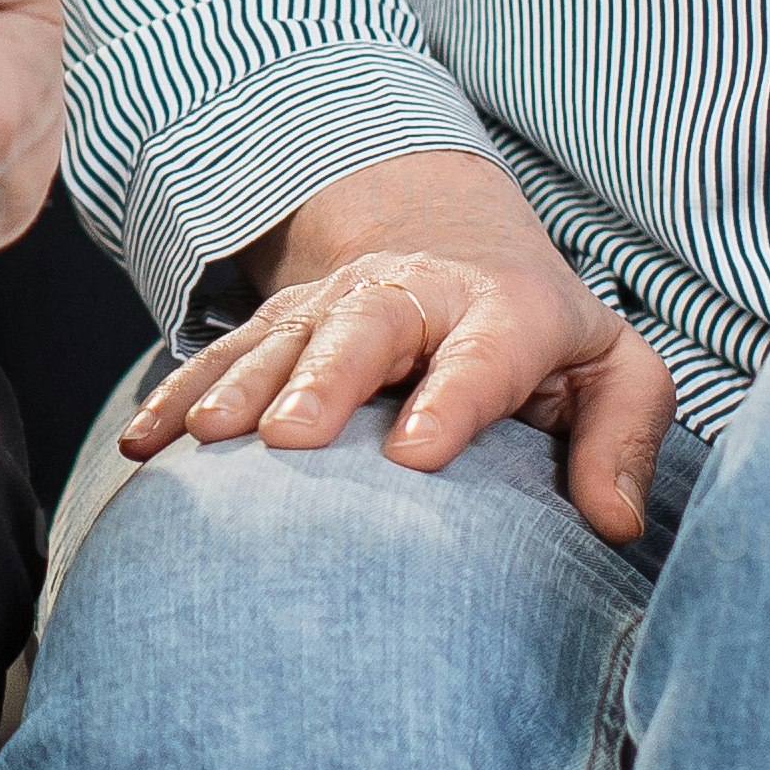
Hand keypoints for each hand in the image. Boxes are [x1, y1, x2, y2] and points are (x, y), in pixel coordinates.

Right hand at [119, 147, 672, 545]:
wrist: (456, 246)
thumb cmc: (548, 338)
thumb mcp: (615, 372)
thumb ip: (624, 439)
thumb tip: (617, 523)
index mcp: (505, 314)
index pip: (483, 357)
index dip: (451, 401)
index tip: (416, 455)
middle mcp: (413, 300)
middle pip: (364, 332)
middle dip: (323, 382)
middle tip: (287, 440)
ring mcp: (336, 308)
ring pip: (281, 341)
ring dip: (236, 388)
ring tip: (205, 443)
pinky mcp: (282, 327)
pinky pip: (223, 357)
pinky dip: (179, 397)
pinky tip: (145, 446)